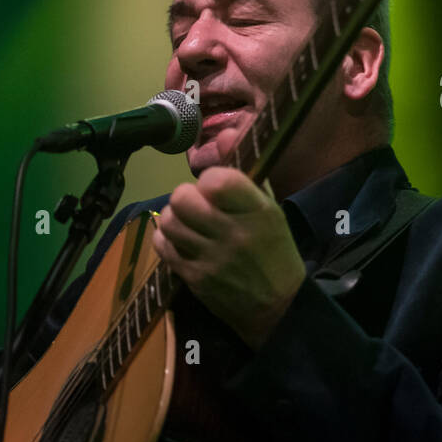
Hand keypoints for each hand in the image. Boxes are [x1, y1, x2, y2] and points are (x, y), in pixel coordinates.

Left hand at [152, 167, 306, 349]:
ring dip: (175, 218)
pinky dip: (169, 239)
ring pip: (168, 221)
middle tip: (199, 206)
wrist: (278, 307)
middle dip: (187, 197)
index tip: (217, 188)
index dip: (210, 179)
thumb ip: (243, 175)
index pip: (216, 180)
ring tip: (190, 223)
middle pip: (183, 198)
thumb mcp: (270, 210)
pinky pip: (163, 246)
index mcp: (258, 213)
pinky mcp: (193, 278)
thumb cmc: (275, 252)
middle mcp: (233, 234)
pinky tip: (183, 241)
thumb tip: (224, 134)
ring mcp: (210, 258)